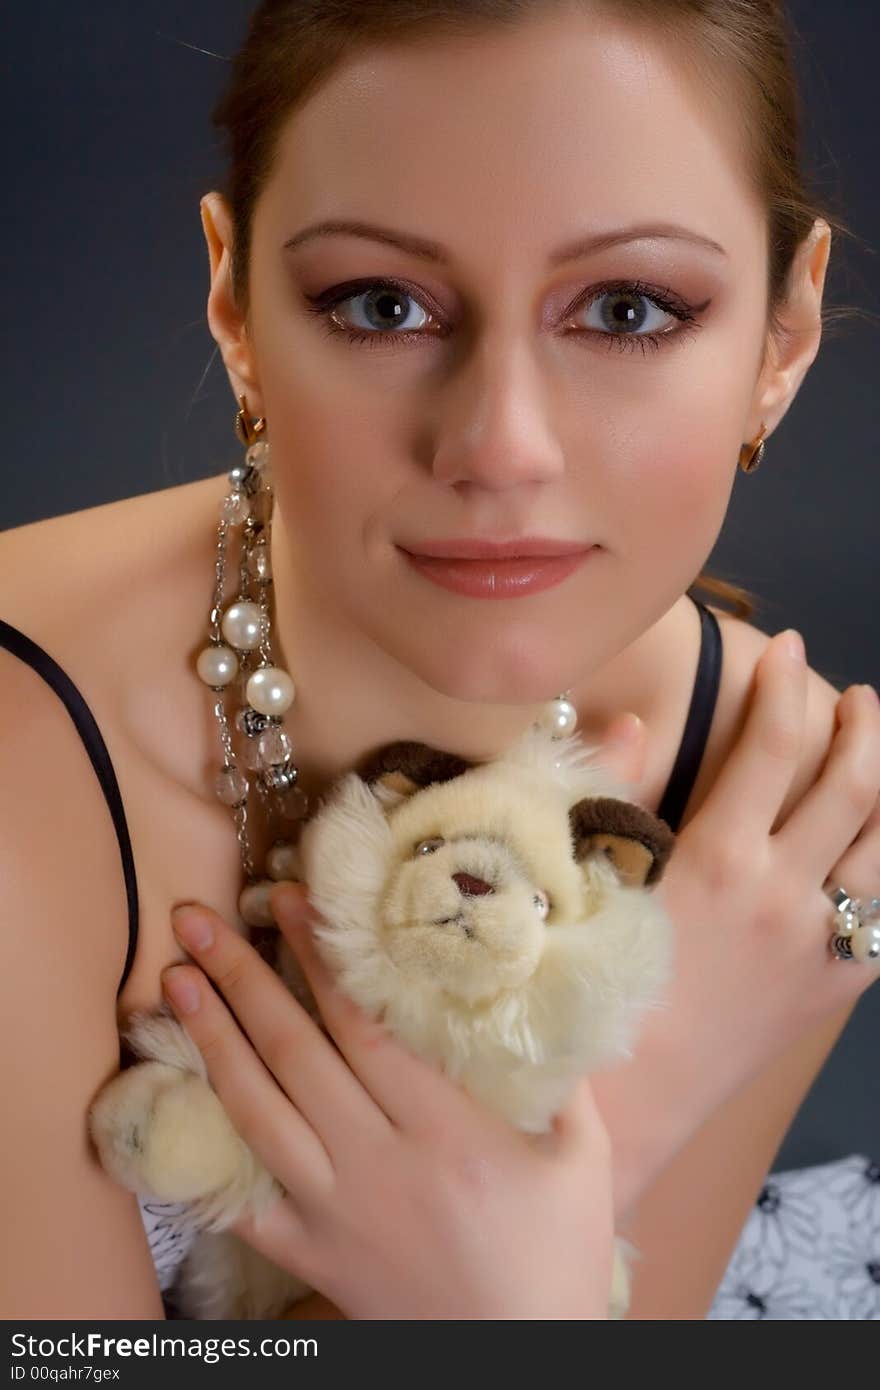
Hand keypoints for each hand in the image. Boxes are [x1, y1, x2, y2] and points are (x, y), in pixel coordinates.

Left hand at [161, 859, 622, 1318]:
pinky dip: (207, 1151)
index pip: (362, 1025)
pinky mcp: (311, 1254)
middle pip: (294, 1053)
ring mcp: (333, 1211)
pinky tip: (176, 1103)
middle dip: (242, 977)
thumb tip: (542, 995)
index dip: (318, 958)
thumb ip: (563, 1077)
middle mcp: (376, 1162)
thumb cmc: (558, 1255)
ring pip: (256, 1112)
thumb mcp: (584, 1160)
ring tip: (174, 982)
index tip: (285, 901)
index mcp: (444, 1129)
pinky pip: (245, 1199)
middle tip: (197, 920)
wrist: (517, 1362)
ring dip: (209, 1041)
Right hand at [591, 635, 879, 1210]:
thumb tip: (632, 719)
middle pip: (852, 784)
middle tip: (854, 697)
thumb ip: (610, 790)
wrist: (629, 1097)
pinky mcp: (837, 987)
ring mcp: (819, 943)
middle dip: (862, 724)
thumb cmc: (591, 982)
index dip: (782, 686)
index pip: (770, 746)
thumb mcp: (589, 880)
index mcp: (719, 859)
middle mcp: (784, 893)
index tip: (788, 648)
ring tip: (878, 749)